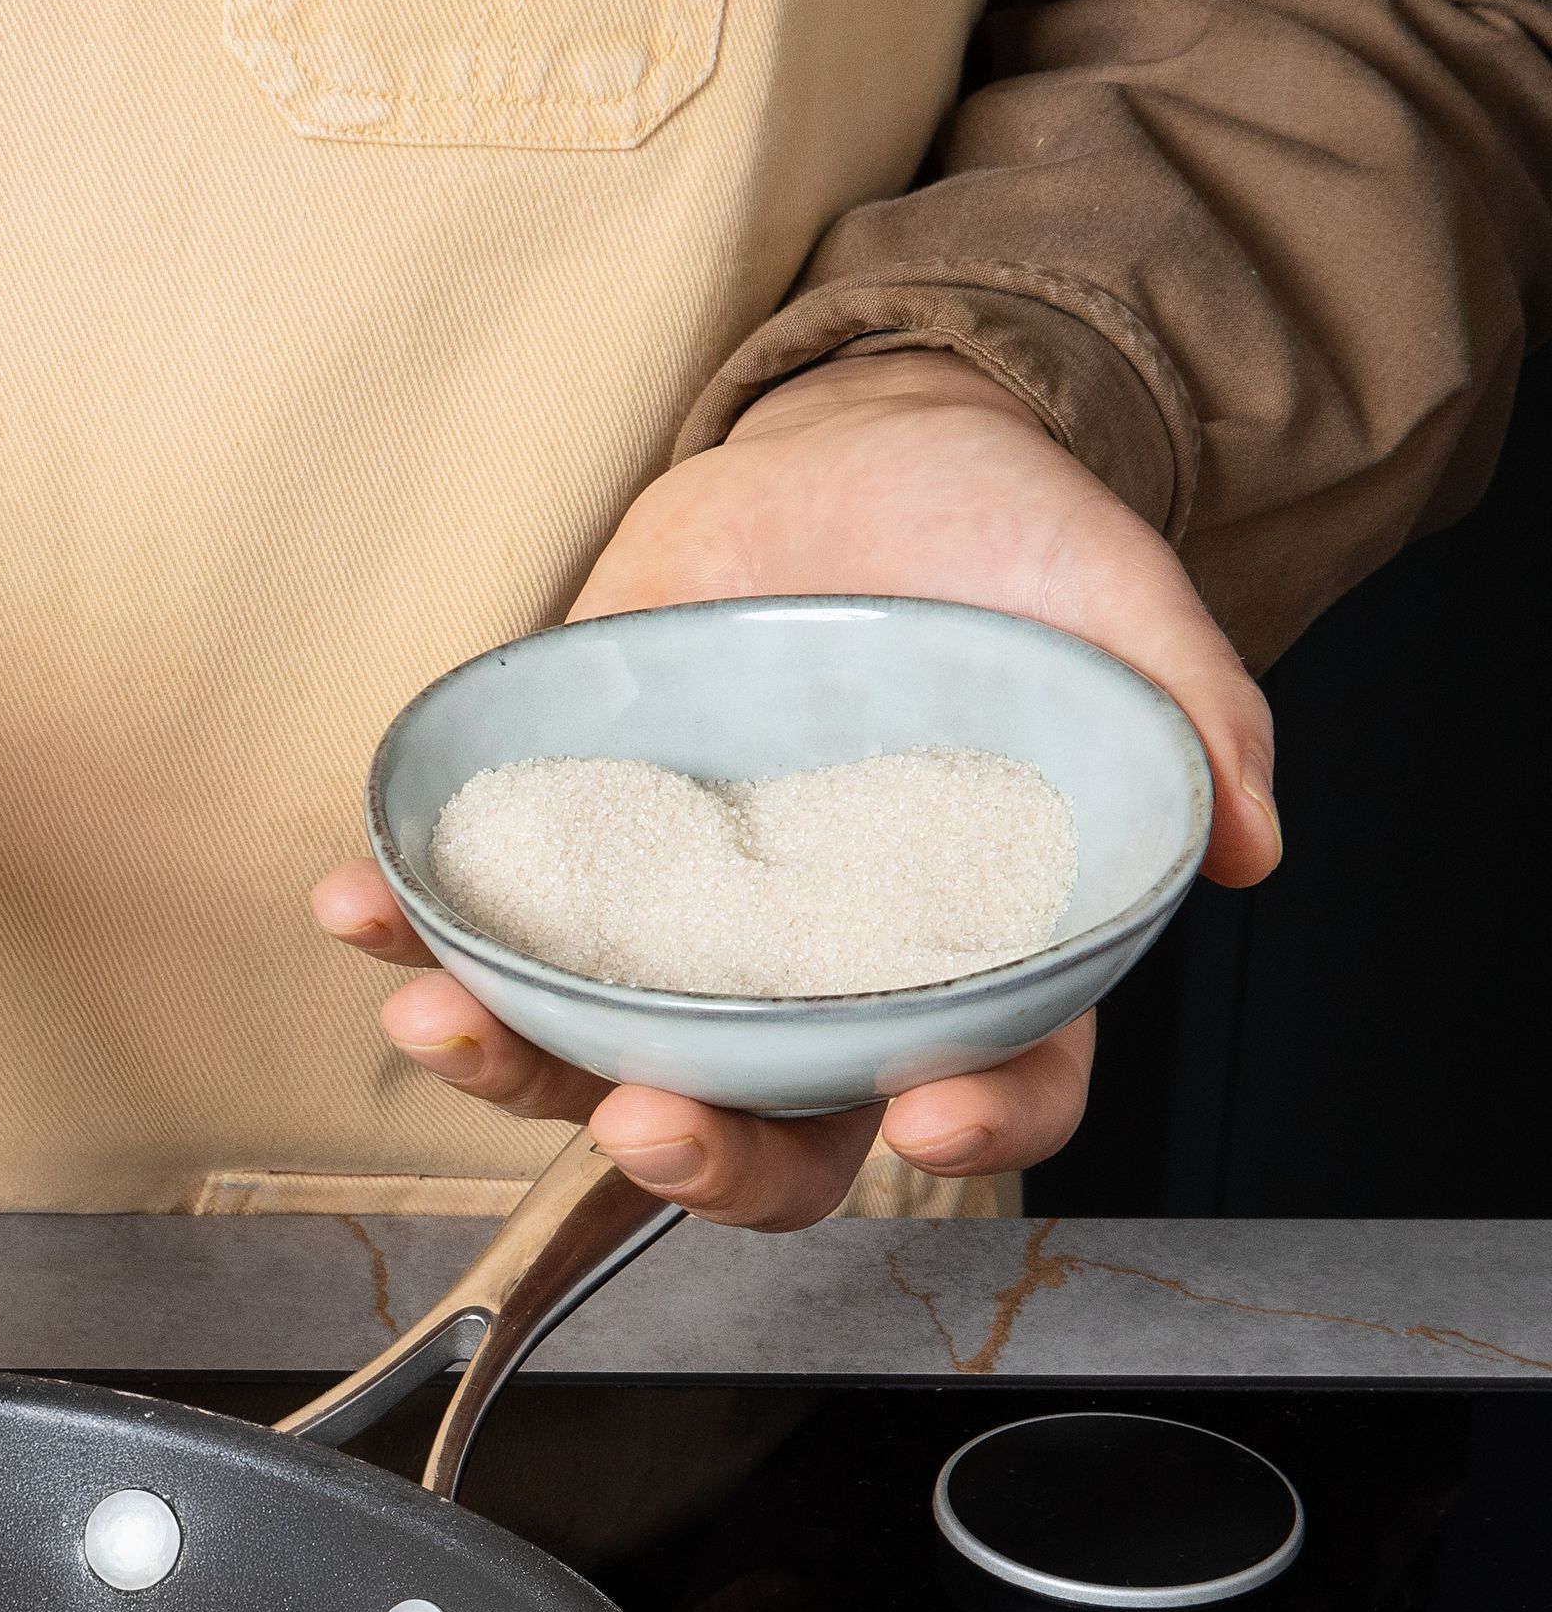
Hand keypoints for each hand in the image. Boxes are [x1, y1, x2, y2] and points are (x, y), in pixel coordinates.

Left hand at [310, 351, 1286, 1227]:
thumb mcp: (1117, 605)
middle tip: (643, 1119)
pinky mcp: (569, 860)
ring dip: (506, 1066)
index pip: (983, 1090)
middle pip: (761, 1134)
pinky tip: (359, 909)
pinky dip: (409, 936)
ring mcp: (675, 935)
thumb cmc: (995, 552)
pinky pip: (483, 935)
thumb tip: (1251, 839)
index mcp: (961, 962)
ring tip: (438, 1021)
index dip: (964, 1128)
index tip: (925, 1118)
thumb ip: (1187, 720)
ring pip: (590, 1063)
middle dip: (692, 1156)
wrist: (853, 455)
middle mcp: (810, 983)